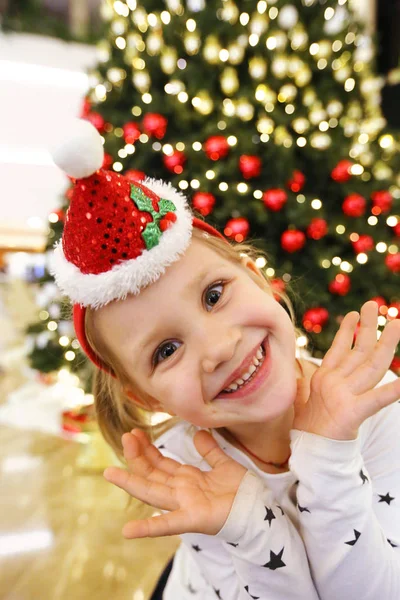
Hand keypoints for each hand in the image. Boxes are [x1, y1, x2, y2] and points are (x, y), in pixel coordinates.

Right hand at [103, 429, 246, 538]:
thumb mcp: (224, 464)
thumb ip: (210, 450)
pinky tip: (127, 530)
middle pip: (152, 473)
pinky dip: (148, 527)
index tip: (134, 432)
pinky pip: (168, 523)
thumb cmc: (242, 491)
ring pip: (152, 491)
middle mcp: (181, 491)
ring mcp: (184, 505)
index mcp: (187, 479)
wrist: (259, 511)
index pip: (161, 462)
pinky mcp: (192, 519)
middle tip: (124, 436)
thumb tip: (198, 433)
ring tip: (110, 472)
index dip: (147, 448)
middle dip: (137, 456)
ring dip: (131, 482)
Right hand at [293, 301, 399, 440]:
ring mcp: (343, 394)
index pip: (338, 349)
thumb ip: (306, 383)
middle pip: (358, 350)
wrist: (307, 453)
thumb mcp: (303, 399)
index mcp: (323, 378)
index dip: (348, 330)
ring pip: (371, 365)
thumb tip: (304, 372)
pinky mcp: (353, 410)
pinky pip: (378, 398)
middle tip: (376, 305)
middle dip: (368, 326)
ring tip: (396, 323)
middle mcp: (333, 381)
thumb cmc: (307, 428)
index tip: (355, 314)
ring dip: (387, 343)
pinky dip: (394, 390)